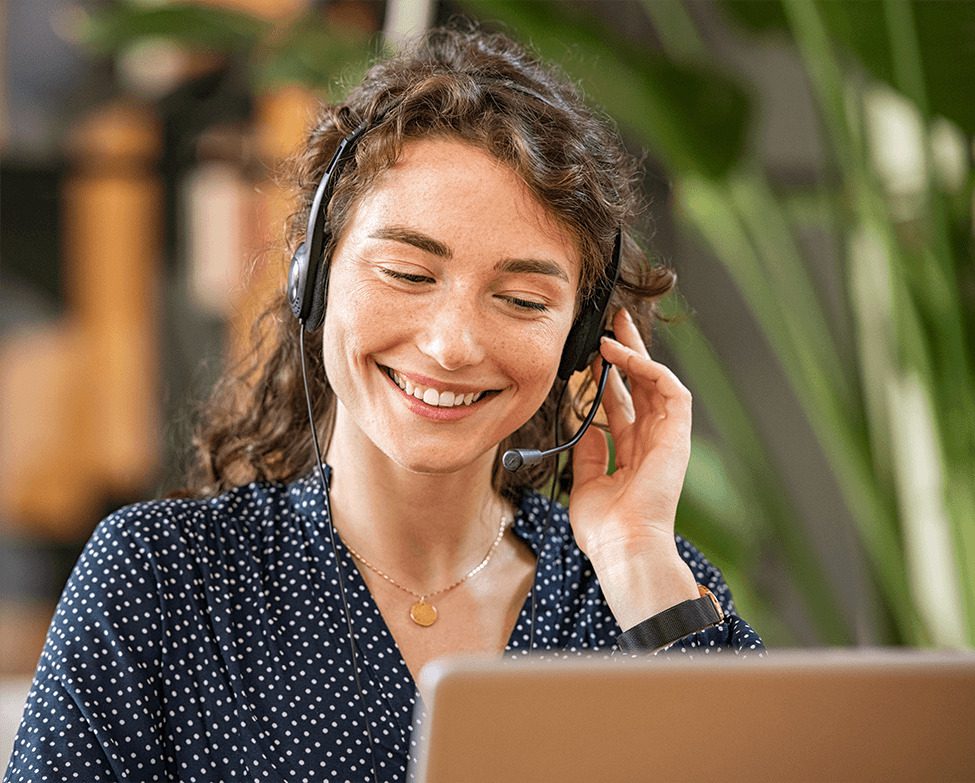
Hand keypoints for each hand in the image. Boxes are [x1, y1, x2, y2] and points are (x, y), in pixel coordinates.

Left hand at [568, 308, 697, 627]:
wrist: (623, 547)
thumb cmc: (605, 527)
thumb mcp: (587, 481)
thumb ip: (589, 449)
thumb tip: (583, 422)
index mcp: (632, 453)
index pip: (621, 404)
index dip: (606, 377)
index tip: (589, 355)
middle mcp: (652, 441)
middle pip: (640, 386)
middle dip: (626, 353)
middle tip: (611, 324)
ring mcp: (667, 437)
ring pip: (656, 381)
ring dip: (636, 353)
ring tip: (614, 329)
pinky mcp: (677, 435)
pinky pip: (668, 390)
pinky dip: (646, 368)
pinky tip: (620, 354)